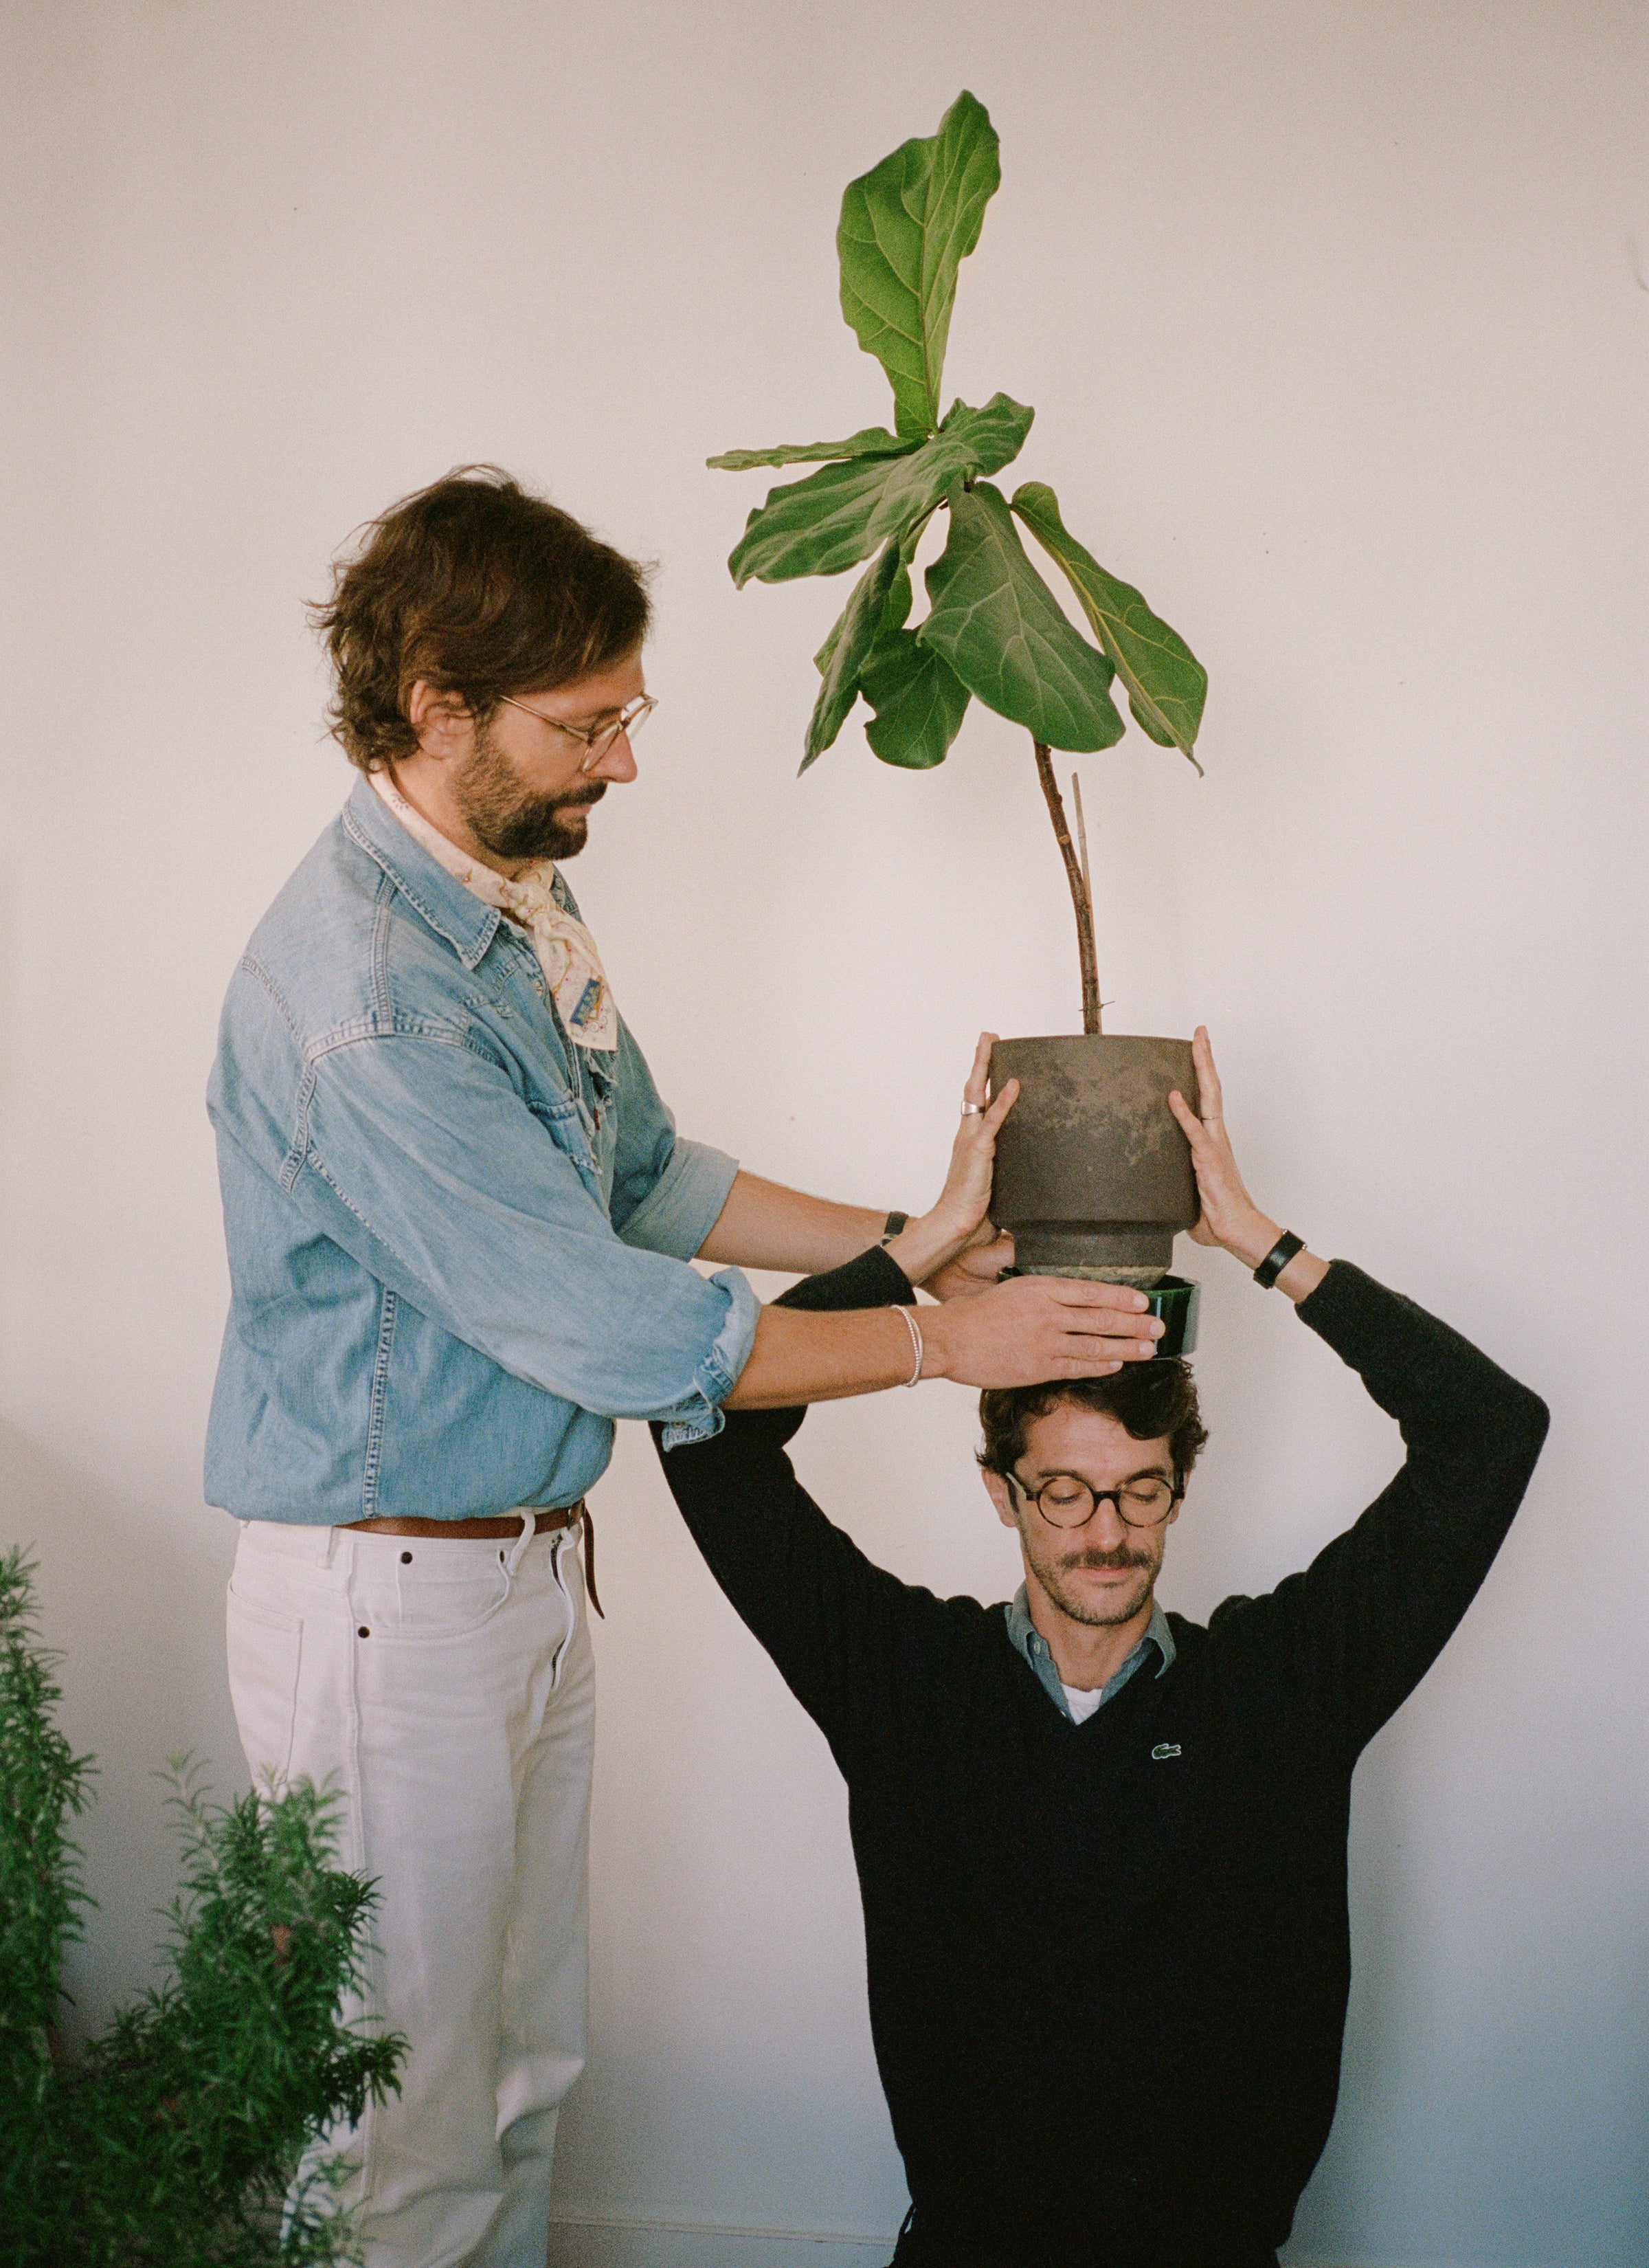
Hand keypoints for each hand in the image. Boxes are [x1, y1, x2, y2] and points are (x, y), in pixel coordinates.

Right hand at [882, 1034, 1017, 1287]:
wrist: (953, 1229)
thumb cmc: (971, 1217)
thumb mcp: (994, 1190)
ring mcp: (971, 1142)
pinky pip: (994, 1121)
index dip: (982, 1080)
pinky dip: (1004, 1101)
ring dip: (985, 1066)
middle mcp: (967, 1136)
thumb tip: (1027, 1185)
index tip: (988, 1059)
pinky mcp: (978, 1152)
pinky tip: (1015, 1084)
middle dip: (980, 1061)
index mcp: (970, 1143)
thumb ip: (1005, 1179)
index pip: (976, 1104)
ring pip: (977, 1095)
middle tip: (987, 1035)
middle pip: (973, 1090)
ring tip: (991, 1041)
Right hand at [921, 1272, 1163, 1385]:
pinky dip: (1101, 1365)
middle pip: (1102, 1318)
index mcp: (1042, 1288)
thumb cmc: (974, 1314)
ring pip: (1097, 1344)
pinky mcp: (1040, 1367)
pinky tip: (1117, 1364)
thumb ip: (1042, 1293)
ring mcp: (1046, 1341)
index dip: (1122, 1297)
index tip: (1143, 1300)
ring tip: (1148, 1348)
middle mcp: (1049, 1313)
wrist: (950, 1338)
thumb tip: (1069, 1299)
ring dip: (1127, 1347)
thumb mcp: (1011, 1288)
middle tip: (1158, 1326)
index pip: (1092, 1291)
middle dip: (1135, 1323)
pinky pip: (1079, 1367)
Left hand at [1166, 1027, 1278, 1267]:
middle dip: (1204, 1058)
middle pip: (1211, 1089)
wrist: (1237, 1231)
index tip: (1197, 1048)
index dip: (1202, 1073)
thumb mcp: (1187, 1189)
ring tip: (1197, 1044)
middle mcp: (1215, 1137)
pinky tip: (1173, 1096)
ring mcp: (1213, 1146)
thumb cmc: (1216, 1214)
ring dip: (1202, 1071)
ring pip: (1208, 1100)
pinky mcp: (1208, 1161)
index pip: (1206, 1099)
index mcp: (1211, 1140)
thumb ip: (1173, 1176)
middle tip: (1200, 1032)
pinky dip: (1183, 1114)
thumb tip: (1151, 1180)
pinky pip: (1194, 1133)